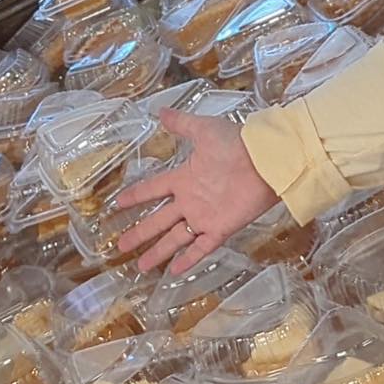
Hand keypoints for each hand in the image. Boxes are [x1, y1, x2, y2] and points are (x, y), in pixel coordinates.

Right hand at [115, 109, 277, 274]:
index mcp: (184, 177)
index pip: (153, 189)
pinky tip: (174, 271)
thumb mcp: (204, 130)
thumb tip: (159, 111)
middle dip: (139, 232)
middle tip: (120, 245)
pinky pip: (201, 247)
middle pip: (158, 220)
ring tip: (140, 265)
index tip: (117, 203)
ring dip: (158, 252)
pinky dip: (188, 259)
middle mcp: (190, 200)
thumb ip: (182, 124)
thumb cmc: (236, 144)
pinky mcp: (220, 229)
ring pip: (175, 238)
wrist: (266, 161)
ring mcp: (204, 216)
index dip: (135, 196)